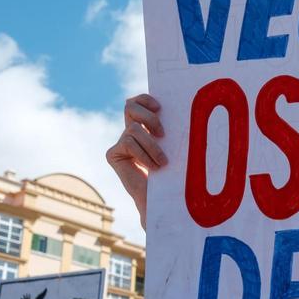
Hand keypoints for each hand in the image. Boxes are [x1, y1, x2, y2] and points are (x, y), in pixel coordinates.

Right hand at [105, 94, 166, 228]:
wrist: (162, 198)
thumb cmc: (175, 173)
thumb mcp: (174, 146)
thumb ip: (171, 129)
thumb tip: (185, 108)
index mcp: (145, 126)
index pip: (138, 102)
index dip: (145, 99)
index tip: (160, 107)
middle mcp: (130, 132)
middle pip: (130, 107)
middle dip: (148, 117)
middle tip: (163, 133)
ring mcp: (121, 142)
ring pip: (134, 129)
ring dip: (152, 146)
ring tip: (163, 162)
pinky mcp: (113, 154)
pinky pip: (128, 143)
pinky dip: (144, 155)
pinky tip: (153, 168)